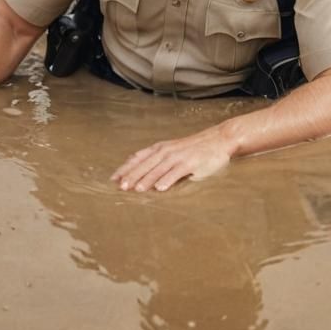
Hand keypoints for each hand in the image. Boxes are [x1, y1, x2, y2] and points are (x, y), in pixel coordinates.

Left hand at [112, 127, 233, 191]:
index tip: (113, 179)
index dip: (125, 168)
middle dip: (132, 175)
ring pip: (159, 168)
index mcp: (160, 148)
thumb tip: (134, 166)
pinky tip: (160, 188)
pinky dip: (167, 180)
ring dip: (147, 179)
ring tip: (137, 189)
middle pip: (146, 164)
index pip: (138, 158)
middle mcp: (167, 151)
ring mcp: (179, 156)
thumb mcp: (171, 149)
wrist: (217, 140)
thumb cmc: (192, 147)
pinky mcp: (191, 163)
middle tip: (121, 187)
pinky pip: (177, 172)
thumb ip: (155, 157)